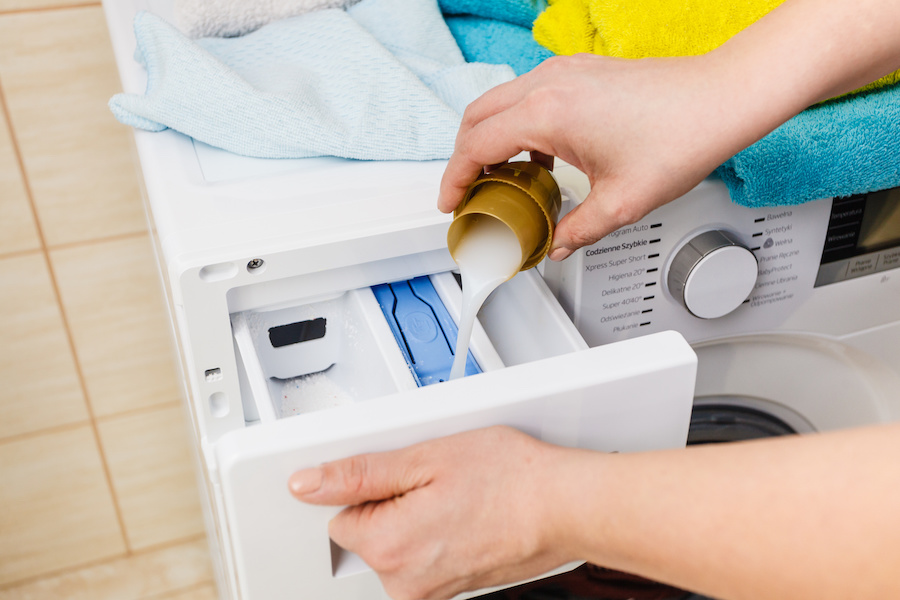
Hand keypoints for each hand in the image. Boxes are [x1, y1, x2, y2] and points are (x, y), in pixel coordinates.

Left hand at [289, 426, 574, 599]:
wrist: (565, 506)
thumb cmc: (509, 479)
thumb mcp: (424, 458)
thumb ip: (358, 474)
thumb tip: (307, 484)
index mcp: (388, 547)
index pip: (340, 514)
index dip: (371, 485)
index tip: (404, 474)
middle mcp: (404, 583)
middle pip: (368, 533)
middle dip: (393, 503)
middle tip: (436, 481)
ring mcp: (431, 591)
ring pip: (397, 545)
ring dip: (418, 518)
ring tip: (458, 497)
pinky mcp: (452, 589)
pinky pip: (424, 557)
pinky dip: (437, 534)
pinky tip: (466, 513)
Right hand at [438, 53, 766, 260]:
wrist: (721, 99)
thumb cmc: (681, 135)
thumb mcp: (621, 202)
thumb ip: (577, 229)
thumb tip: (557, 243)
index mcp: (547, 113)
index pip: (476, 145)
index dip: (455, 178)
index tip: (452, 201)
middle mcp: (549, 84)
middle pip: (476, 117)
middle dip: (464, 156)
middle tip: (469, 192)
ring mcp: (564, 73)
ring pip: (501, 102)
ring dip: (490, 138)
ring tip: (502, 179)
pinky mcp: (580, 72)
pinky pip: (529, 96)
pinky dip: (519, 125)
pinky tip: (539, 157)